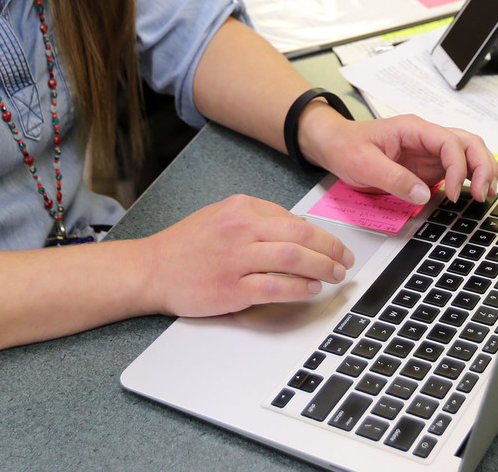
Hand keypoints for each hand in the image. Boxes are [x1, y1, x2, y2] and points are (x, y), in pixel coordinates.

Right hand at [139, 194, 354, 317]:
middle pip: (302, 237)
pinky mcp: (231, 289)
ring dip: (323, 268)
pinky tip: (311, 290)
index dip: (322, 235)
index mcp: (241, 207)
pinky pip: (275, 287)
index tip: (335, 246)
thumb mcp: (221, 215)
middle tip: (346, 261)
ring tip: (335, 275)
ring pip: (294, 259)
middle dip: (332, 250)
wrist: (150, 270)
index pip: (294, 219)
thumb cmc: (186, 245)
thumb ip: (258, 218)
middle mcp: (240, 229)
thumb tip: (299, 228)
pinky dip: (299, 288)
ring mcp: (236, 260)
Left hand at [297, 105, 496, 205]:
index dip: (459, 167)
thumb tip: (423, 194)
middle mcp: (426, 137)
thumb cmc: (346, 146)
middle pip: (469, 142)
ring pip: (468, 153)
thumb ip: (393, 179)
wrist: (334, 145)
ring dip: (482, 170)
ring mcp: (429, 151)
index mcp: (412, 129)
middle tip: (483, 192)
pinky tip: (475, 192)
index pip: (449, 141)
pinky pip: (457, 168)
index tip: (454, 192)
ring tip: (486, 192)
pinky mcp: (428, 166)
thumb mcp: (363, 163)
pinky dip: (471, 178)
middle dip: (482, 165)